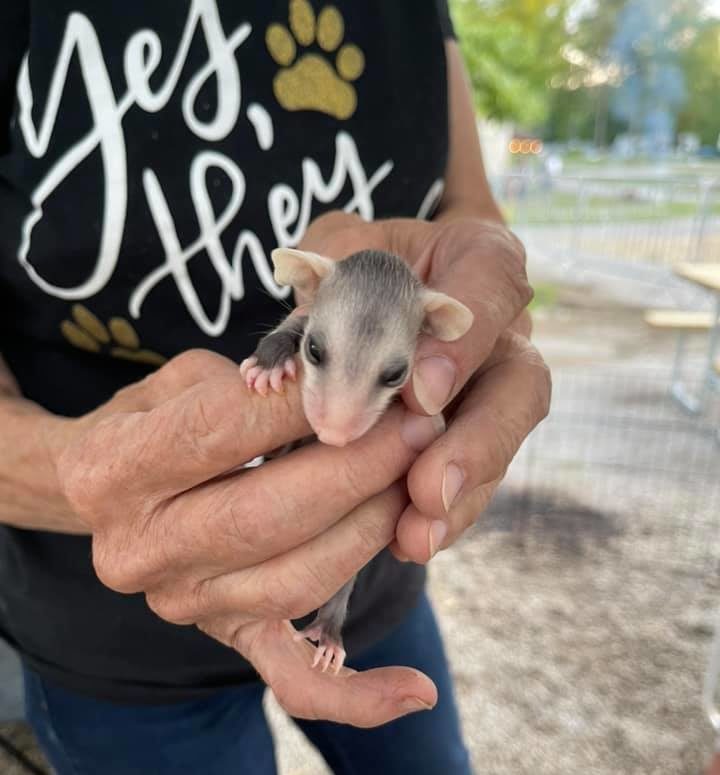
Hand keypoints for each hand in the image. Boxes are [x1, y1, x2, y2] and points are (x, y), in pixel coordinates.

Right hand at [56, 350, 442, 724]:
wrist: (112, 488)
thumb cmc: (159, 419)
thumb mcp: (181, 378)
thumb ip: (247, 382)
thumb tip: (329, 390)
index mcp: (113, 470)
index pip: (226, 430)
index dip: (306, 403)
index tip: (368, 376)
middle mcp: (139, 550)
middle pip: (267, 514)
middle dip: (358, 468)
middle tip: (416, 429)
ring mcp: (182, 602)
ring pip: (298, 581)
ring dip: (372, 529)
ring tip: (414, 482)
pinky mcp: (225, 633)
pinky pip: (291, 679)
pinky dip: (357, 694)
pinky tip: (414, 689)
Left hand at [300, 211, 551, 561]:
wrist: (377, 284)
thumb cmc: (354, 265)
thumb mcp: (330, 256)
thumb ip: (314, 295)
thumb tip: (274, 379)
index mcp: (471, 260)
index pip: (491, 281)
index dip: (466, 340)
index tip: (420, 394)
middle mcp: (497, 327)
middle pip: (519, 381)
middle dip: (478, 441)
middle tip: (429, 488)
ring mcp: (491, 384)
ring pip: (502, 440)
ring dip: (462, 494)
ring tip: (417, 535)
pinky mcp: (474, 429)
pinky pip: (474, 473)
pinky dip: (443, 512)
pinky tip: (407, 541)